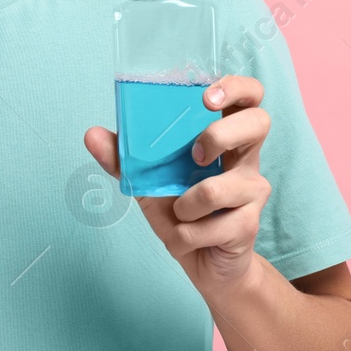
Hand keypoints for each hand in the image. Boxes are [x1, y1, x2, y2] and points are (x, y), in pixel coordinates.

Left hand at [83, 75, 271, 293]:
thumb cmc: (182, 212)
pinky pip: (203, 228)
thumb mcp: (149, 182)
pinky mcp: (249, 225)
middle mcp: (246, 159)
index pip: (250, 97)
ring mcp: (253, 191)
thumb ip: (124, 158)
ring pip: (216, 188)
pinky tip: (188, 238)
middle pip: (259, 122)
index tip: (205, 97)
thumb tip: (91, 134)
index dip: (236, 87)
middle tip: (194, 155)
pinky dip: (182, 237)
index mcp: (227, 138)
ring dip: (182, 207)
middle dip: (219, 134)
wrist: (202, 264)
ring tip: (181, 214)